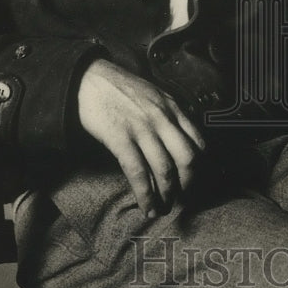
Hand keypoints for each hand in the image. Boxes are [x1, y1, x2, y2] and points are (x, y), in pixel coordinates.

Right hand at [77, 58, 204, 216]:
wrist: (88, 79)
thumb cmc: (119, 88)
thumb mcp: (153, 94)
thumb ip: (169, 114)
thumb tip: (179, 139)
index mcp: (172, 108)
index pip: (198, 142)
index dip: (199, 167)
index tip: (192, 182)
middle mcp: (162, 118)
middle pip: (188, 159)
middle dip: (187, 185)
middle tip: (180, 199)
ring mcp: (142, 128)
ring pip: (165, 170)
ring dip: (166, 196)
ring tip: (162, 208)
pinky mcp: (121, 138)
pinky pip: (139, 172)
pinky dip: (145, 194)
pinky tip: (145, 206)